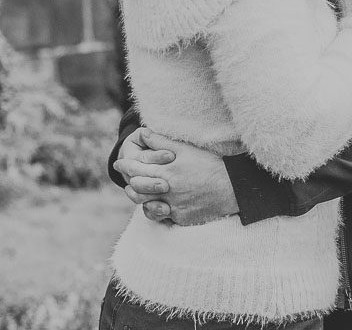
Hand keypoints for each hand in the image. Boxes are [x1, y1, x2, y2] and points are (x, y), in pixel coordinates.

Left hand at [112, 129, 239, 225]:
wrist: (232, 189)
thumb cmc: (210, 165)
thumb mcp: (186, 150)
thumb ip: (162, 142)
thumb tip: (144, 133)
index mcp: (166, 174)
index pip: (137, 170)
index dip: (125, 166)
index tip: (119, 163)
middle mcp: (167, 193)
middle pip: (138, 191)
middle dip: (130, 184)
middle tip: (126, 179)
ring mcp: (174, 208)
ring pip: (147, 207)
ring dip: (140, 200)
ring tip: (138, 194)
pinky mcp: (182, 219)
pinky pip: (164, 218)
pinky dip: (159, 211)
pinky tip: (158, 205)